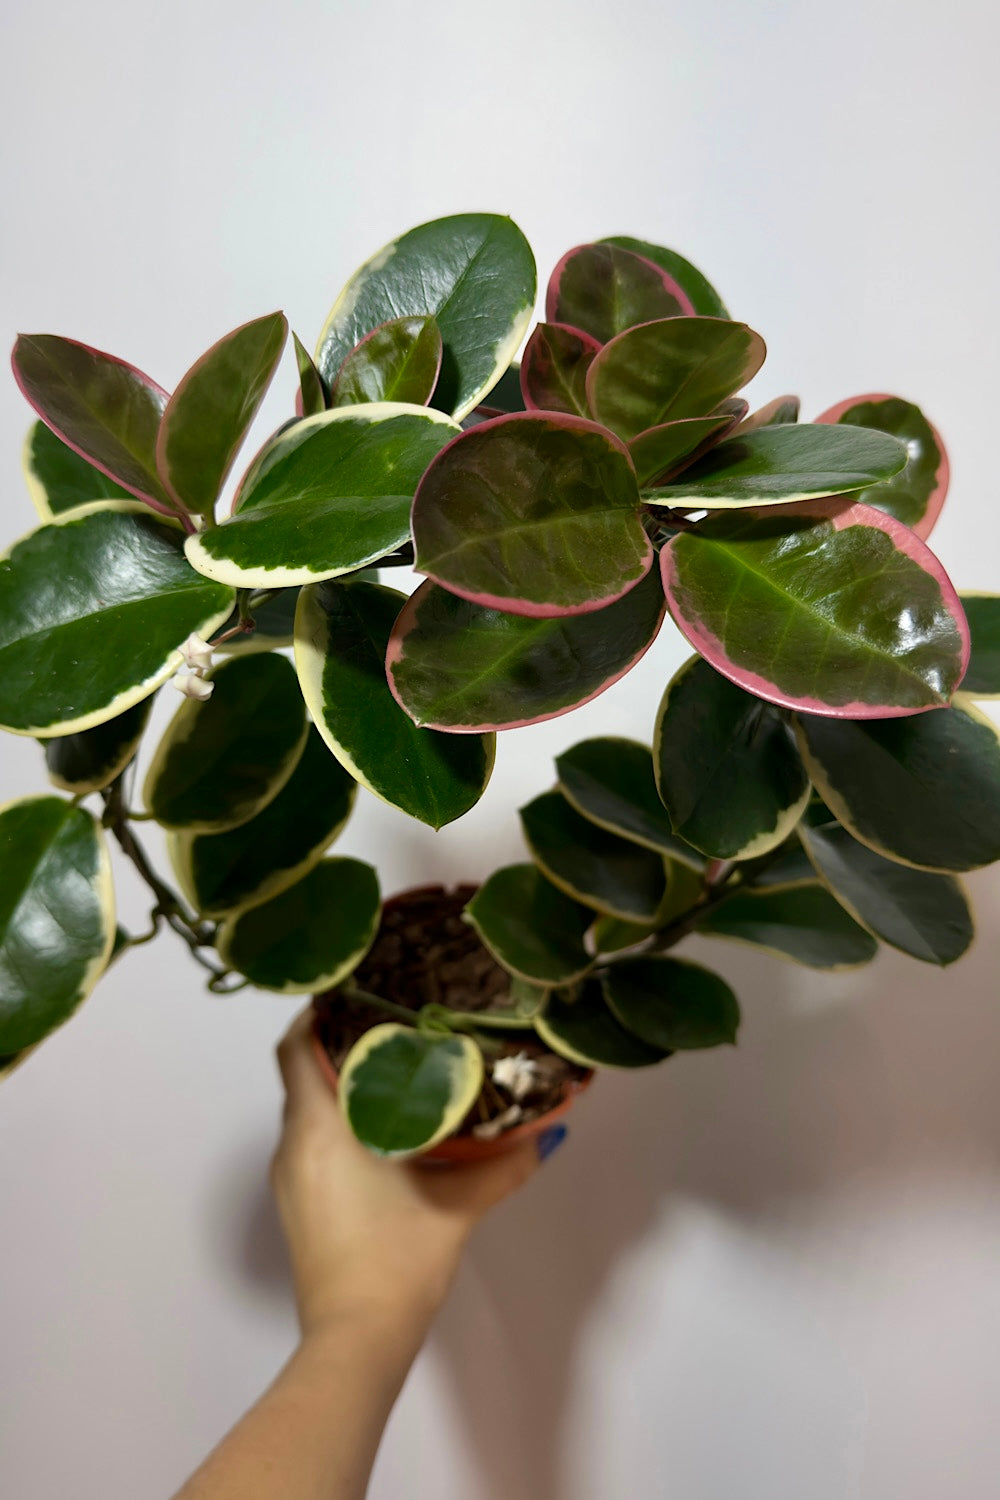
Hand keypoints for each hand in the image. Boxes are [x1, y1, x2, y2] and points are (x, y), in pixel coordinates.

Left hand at [271, 1010, 557, 1339]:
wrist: (355, 1341)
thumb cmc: (396, 1259)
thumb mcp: (458, 1206)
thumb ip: (504, 1164)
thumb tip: (549, 1133)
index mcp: (319, 1127)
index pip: (294, 1048)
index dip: (315, 1014)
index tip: (354, 993)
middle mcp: (293, 1145)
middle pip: (301, 1075)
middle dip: (337, 1046)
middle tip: (391, 1025)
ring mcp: (289, 1180)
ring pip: (306, 1112)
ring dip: (338, 1088)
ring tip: (393, 1073)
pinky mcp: (297, 1208)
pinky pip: (309, 1144)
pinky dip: (336, 1125)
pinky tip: (382, 1134)